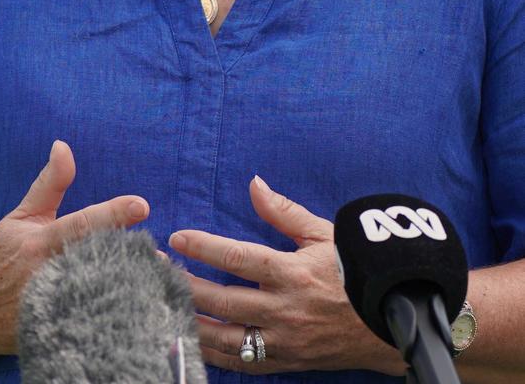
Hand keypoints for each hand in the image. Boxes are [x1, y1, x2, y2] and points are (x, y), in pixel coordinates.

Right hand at [0, 140, 148, 357]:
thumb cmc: (0, 255)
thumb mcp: (22, 215)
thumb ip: (50, 184)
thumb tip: (63, 145)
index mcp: (39, 244)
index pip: (81, 225)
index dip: (112, 214)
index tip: (141, 205)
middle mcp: (46, 276)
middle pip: (97, 263)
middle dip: (129, 258)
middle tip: (160, 255)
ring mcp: (50, 308)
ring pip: (96, 297)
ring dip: (127, 288)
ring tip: (157, 280)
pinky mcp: (52, 332)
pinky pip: (88, 323)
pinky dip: (112, 315)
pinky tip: (136, 309)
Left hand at [169, 176, 402, 375]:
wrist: (392, 321)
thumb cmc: (355, 270)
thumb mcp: (323, 233)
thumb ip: (284, 211)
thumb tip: (254, 184)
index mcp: (292, 273)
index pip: (237, 259)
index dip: (203, 247)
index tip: (177, 238)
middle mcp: (284, 310)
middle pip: (222, 300)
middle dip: (184, 283)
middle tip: (154, 269)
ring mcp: (284, 341)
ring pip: (225, 338)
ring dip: (191, 320)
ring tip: (161, 303)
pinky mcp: (286, 363)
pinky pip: (241, 363)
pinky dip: (212, 353)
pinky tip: (191, 338)